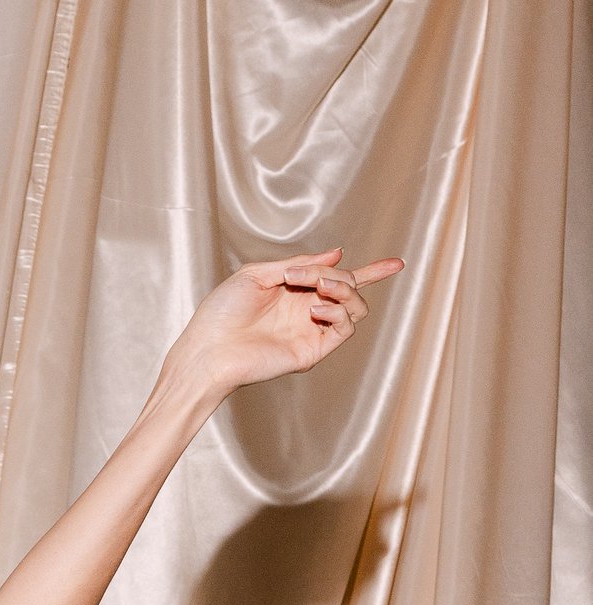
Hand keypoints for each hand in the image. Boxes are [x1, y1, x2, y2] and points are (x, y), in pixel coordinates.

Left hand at [174, 248, 401, 401]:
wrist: (208, 350)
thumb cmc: (221, 313)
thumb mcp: (258, 274)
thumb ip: (299, 263)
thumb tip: (337, 253)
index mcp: (295, 291)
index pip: (340, 279)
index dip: (371, 271)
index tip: (396, 263)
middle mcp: (307, 311)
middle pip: (350, 286)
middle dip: (337, 273)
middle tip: (304, 276)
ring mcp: (312, 331)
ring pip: (355, 307)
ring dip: (343, 290)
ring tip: (318, 290)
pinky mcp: (312, 351)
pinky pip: (344, 328)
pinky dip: (338, 312)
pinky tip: (316, 308)